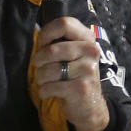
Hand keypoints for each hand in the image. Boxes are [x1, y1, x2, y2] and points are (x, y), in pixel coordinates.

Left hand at [32, 16, 110, 130]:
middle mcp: (91, 51)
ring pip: (49, 69)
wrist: (90, 107)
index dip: (47, 32)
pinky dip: (44, 91)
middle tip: (39, 67)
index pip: (64, 24)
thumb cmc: (73, 76)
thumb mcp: (70, 55)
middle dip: (38, 61)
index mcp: (87, 38)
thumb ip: (57, 42)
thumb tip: (41, 35)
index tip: (42, 43)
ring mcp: (88, 69)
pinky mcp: (81, 88)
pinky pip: (51, 86)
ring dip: (40, 77)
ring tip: (45, 81)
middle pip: (52, 50)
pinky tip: (49, 92)